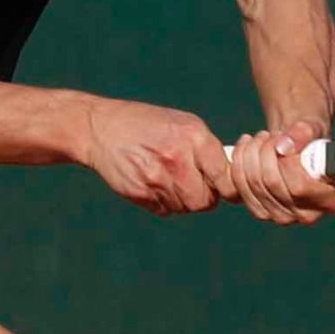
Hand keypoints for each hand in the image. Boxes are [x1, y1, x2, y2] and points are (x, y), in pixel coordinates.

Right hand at [81, 98, 232, 215]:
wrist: (102, 128)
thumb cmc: (148, 124)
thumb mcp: (183, 123)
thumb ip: (208, 148)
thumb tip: (233, 176)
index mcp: (194, 137)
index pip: (225, 178)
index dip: (228, 188)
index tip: (225, 189)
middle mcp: (177, 159)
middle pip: (205, 201)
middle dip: (203, 196)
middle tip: (194, 184)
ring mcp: (157, 178)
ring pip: (184, 207)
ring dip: (182, 200)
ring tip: (170, 179)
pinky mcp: (140, 193)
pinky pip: (164, 210)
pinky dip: (163, 202)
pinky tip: (153, 182)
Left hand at [230, 120, 334, 225]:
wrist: (297, 150)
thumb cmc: (310, 140)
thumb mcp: (313, 129)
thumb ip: (304, 133)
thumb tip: (285, 145)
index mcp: (332, 200)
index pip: (300, 186)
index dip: (286, 160)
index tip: (283, 138)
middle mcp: (308, 215)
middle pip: (272, 184)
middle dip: (266, 151)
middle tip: (270, 134)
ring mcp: (283, 217)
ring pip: (253, 184)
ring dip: (250, 154)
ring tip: (261, 138)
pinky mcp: (261, 212)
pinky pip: (239, 188)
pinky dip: (237, 162)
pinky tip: (246, 146)